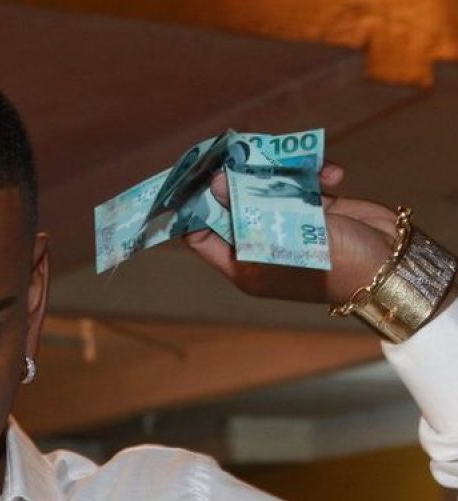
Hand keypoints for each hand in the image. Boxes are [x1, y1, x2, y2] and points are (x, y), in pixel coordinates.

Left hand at [184, 164, 398, 306]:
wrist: (390, 266)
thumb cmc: (333, 264)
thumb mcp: (284, 236)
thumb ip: (246, 210)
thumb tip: (215, 183)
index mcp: (242, 264)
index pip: (201, 235)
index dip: (195, 207)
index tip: (194, 175)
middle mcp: (259, 244)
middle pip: (234, 205)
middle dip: (238, 177)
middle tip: (240, 150)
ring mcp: (287, 226)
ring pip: (268, 188)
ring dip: (282, 171)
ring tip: (295, 159)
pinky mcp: (315, 210)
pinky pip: (301, 185)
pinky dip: (315, 174)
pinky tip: (334, 176)